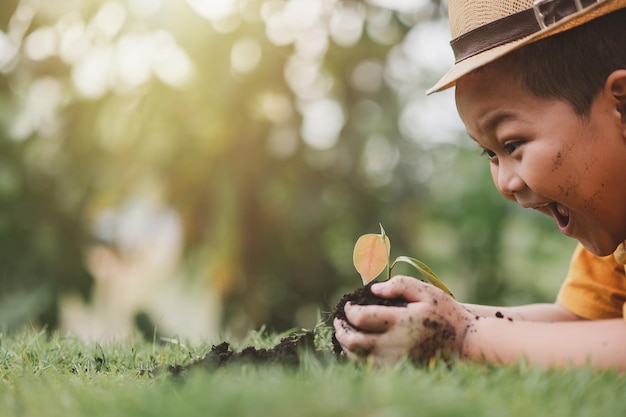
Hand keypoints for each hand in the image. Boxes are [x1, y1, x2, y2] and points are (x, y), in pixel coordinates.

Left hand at [333, 275, 473, 364]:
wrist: (467, 344)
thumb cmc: (446, 314)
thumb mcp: (427, 292)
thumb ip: (400, 286)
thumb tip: (374, 288)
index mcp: (401, 322)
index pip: (361, 318)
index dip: (349, 311)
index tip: (348, 306)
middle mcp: (395, 344)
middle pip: (354, 342)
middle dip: (340, 330)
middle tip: (338, 321)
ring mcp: (396, 362)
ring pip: (358, 359)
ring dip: (345, 346)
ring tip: (344, 334)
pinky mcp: (399, 372)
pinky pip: (369, 369)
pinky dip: (358, 359)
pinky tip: (357, 349)